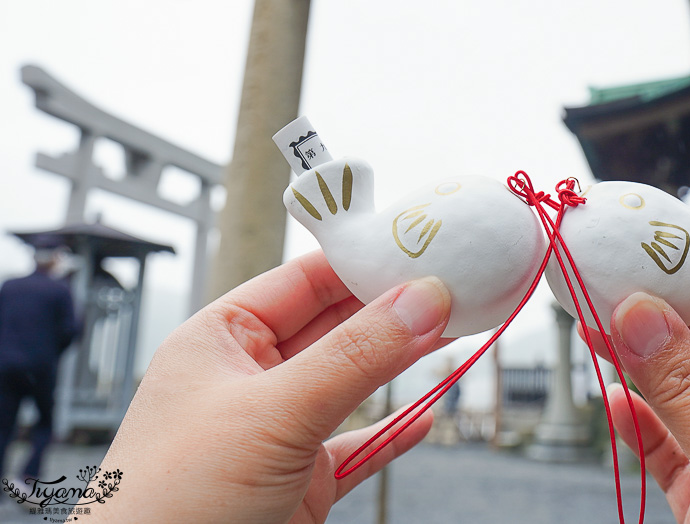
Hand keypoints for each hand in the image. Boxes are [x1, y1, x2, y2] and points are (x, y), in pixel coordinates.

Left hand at [91, 250, 450, 523]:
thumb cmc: (177, 501)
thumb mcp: (273, 412)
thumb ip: (354, 356)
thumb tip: (426, 298)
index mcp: (220, 341)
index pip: (302, 280)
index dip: (362, 261)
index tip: (423, 247)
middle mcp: (248, 380)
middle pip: (335, 328)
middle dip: (392, 309)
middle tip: (455, 286)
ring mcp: (273, 433)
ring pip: (350, 385)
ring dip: (399, 364)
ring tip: (454, 333)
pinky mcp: (295, 485)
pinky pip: (355, 450)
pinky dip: (391, 435)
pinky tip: (423, 419)